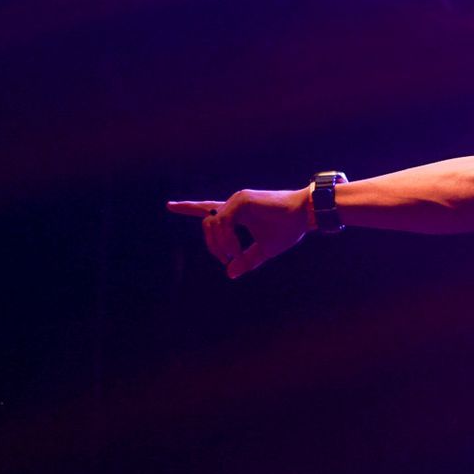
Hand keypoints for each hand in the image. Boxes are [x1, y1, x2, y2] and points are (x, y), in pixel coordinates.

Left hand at [168, 187, 311, 279]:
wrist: (304, 215)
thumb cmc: (288, 230)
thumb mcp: (264, 250)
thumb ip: (246, 260)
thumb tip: (229, 273)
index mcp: (236, 213)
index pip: (207, 209)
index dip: (188, 208)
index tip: (169, 206)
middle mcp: (233, 204)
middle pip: (206, 224)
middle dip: (212, 246)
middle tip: (228, 260)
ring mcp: (236, 200)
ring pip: (212, 224)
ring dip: (220, 246)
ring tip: (236, 255)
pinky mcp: (242, 200)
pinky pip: (223, 223)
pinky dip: (227, 240)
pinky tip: (237, 250)